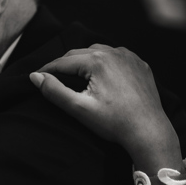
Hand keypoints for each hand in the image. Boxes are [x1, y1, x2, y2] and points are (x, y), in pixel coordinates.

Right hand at [31, 45, 181, 171]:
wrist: (149, 131)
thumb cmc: (115, 122)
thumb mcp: (79, 108)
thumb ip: (55, 91)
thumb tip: (36, 77)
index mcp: (98, 60)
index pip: (64, 61)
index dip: (48, 69)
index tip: (36, 76)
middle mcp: (115, 52)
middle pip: (80, 54)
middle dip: (65, 64)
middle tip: (53, 76)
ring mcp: (130, 57)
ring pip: (99, 53)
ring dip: (86, 61)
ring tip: (75, 74)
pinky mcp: (141, 65)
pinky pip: (118, 58)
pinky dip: (106, 63)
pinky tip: (102, 76)